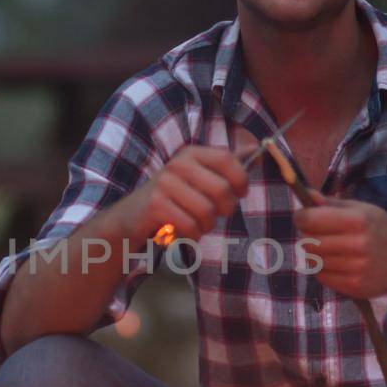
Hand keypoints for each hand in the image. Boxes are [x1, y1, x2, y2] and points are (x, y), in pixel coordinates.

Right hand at [122, 133, 258, 242]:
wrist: (130, 217)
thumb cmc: (172, 197)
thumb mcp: (198, 175)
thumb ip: (226, 165)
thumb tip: (256, 151)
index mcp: (191, 154)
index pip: (228, 160)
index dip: (241, 180)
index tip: (240, 194)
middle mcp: (178, 164)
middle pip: (222, 190)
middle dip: (225, 210)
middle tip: (215, 215)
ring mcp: (165, 184)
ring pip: (207, 213)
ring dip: (206, 226)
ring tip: (196, 224)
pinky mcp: (155, 206)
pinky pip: (190, 226)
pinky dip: (191, 236)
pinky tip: (182, 232)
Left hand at [293, 190, 386, 299]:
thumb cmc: (380, 229)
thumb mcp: (362, 209)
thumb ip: (332, 203)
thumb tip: (307, 195)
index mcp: (358, 220)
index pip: (311, 220)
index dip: (302, 217)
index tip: (303, 217)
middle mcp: (358, 245)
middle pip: (309, 242)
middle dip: (308, 236)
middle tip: (318, 234)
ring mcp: (357, 268)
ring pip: (313, 261)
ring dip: (316, 254)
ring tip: (332, 248)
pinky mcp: (354, 286)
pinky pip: (322, 277)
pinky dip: (323, 269)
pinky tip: (337, 263)